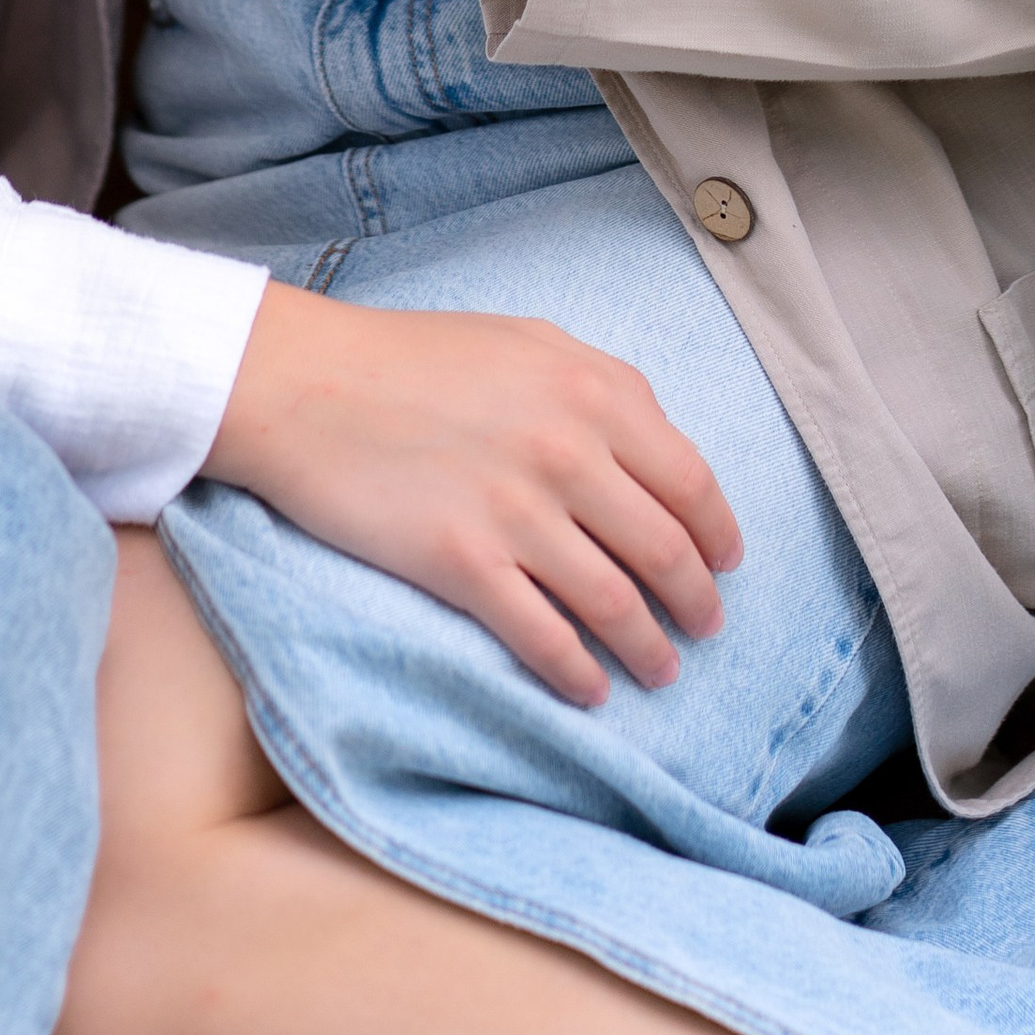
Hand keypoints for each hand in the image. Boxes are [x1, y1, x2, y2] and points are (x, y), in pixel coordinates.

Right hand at [207, 277, 740, 702]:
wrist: (307, 382)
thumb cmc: (411, 357)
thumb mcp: (525, 343)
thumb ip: (599, 388)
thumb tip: (654, 450)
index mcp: (592, 390)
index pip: (690, 481)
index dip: (718, 534)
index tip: (727, 564)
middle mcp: (568, 450)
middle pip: (664, 550)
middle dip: (696, 601)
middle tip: (705, 629)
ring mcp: (517, 511)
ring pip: (614, 603)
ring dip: (647, 649)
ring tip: (659, 671)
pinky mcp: (463, 563)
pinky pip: (543, 637)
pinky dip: (576, 674)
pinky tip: (587, 690)